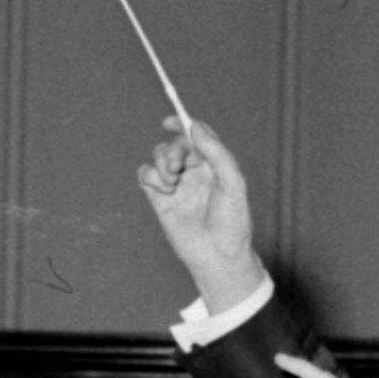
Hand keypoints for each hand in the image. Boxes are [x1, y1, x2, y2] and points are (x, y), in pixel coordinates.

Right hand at [135, 117, 265, 311]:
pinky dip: (150, 175)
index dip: (183, 125)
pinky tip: (163, 189)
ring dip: (161, 162)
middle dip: (172, 149)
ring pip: (158, 157)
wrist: (218, 256)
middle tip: (177, 164)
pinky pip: (146, 175)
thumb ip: (216, 151)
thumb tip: (194, 127)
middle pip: (174, 144)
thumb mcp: (232, 181)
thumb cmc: (232, 222)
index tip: (171, 122)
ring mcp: (176, 186)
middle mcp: (194, 173)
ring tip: (172, 181)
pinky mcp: (160, 200)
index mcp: (214, 165)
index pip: (196, 137)